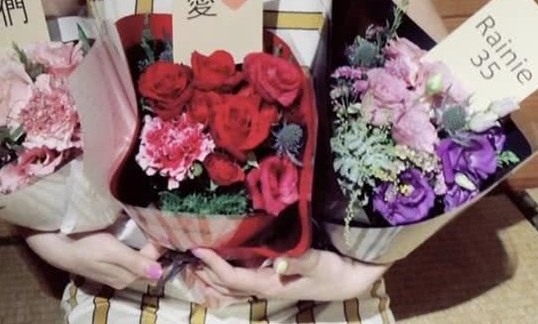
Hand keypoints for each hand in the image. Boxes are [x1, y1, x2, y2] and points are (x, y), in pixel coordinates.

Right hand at [24, 230, 165, 289]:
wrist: (60, 246)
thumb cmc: (86, 246)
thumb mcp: (111, 252)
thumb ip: (134, 262)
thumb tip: (159, 273)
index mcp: (126, 277)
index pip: (153, 262)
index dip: (161, 245)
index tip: (168, 226)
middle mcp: (124, 277)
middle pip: (148, 262)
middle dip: (157, 246)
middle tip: (165, 224)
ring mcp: (117, 271)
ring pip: (141, 259)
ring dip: (149, 245)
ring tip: (156, 226)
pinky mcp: (111, 263)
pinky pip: (132, 256)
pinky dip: (139, 245)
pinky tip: (141, 233)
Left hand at [190, 248, 388, 303]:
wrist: (351, 280)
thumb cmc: (335, 270)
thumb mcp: (319, 263)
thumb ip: (299, 260)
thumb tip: (277, 261)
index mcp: (271, 285)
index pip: (234, 278)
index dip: (214, 265)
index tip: (197, 250)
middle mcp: (266, 287)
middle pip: (227, 284)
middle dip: (206, 271)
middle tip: (186, 253)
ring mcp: (270, 283)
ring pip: (234, 283)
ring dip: (214, 273)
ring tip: (197, 259)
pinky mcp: (275, 277)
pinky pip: (244, 277)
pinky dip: (229, 269)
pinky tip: (225, 258)